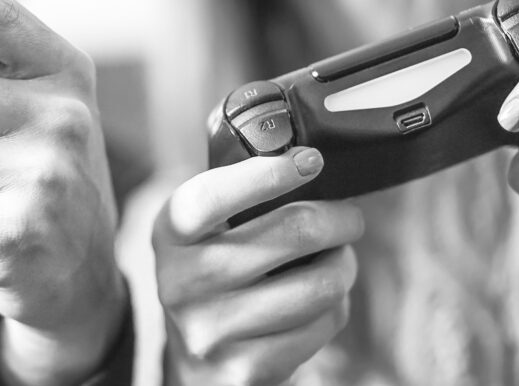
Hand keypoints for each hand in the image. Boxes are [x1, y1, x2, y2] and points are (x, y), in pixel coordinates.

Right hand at [153, 148, 362, 385]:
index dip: (266, 174)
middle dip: (339, 220)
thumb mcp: (201, 232)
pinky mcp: (246, 368)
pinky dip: (337, 308)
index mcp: (170, 232)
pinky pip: (323, 325)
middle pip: (290, 234)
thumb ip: (234, 195)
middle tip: (349, 218)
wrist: (194, 365)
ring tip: (337, 261)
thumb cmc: (212, 277)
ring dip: (344, 265)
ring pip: (320, 284)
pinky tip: (322, 303)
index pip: (213, 195)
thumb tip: (302, 154)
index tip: (311, 161)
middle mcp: (182, 281)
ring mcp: (212, 330)